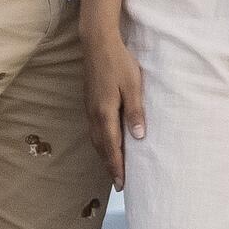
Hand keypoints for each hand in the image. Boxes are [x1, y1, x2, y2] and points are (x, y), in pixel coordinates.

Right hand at [83, 34, 145, 189]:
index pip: (112, 147)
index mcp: (105, 113)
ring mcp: (90, 109)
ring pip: (96, 140)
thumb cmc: (119, 63)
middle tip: (119, 184)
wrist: (97, 44)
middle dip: (110, 166)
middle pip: (101, 148)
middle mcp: (94, 115)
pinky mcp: (90, 103)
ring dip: (105, 156)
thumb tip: (138, 137)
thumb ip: (135, 112)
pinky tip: (108, 144)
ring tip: (114, 168)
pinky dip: (101, 143)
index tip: (122, 184)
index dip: (117, 166)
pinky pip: (95, 130)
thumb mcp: (133, 86)